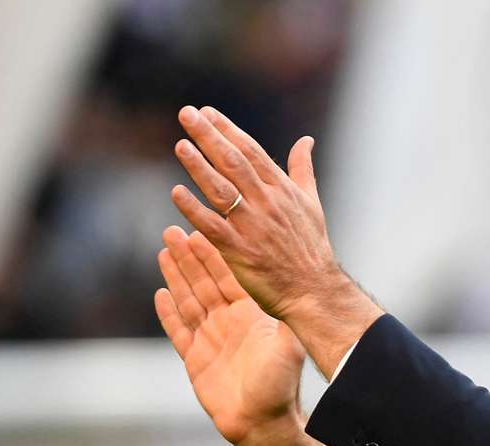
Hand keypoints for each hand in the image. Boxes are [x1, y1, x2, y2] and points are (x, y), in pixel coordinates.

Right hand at [154, 225, 305, 445]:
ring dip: (176, 277)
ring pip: (188, 301)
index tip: (200, 231)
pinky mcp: (196, 360)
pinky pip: (179, 331)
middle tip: (172, 230)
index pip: (227, 278)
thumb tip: (291, 290)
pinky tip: (160, 294)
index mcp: (250, 316)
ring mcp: (211, 340)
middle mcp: (229, 323)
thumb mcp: (287, 346)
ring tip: (164, 251)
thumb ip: (281, 319)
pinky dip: (169, 313)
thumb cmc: (280, 386)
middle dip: (188, 258)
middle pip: (203, 283)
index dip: (213, 256)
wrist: (262, 422)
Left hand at [170, 105, 341, 318]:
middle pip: (233, 162)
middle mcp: (267, 203)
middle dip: (209, 136)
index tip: (207, 112)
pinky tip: (176, 193)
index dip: (228, 130)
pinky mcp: (239, 250)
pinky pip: (212, 225)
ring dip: (199, 166)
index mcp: (282, 190)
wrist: (313, 289)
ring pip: (221, 189)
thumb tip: (306, 140)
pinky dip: (193, 209)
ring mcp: (252, 226)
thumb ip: (303, 169)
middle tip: (187, 114)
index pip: (251, 152)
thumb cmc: (311, 247)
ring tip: (181, 146)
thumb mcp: (312, 203)